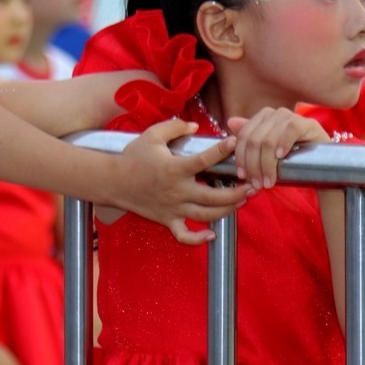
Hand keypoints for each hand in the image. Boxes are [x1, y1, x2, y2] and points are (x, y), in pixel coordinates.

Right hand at [115, 119, 245, 245]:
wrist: (112, 181)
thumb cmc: (133, 156)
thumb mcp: (152, 135)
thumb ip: (175, 127)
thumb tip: (195, 125)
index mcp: (175, 168)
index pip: (205, 160)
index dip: (222, 151)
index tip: (234, 143)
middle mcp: (177, 191)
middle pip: (214, 197)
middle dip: (237, 193)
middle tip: (252, 185)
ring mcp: (172, 208)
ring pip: (206, 215)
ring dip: (227, 211)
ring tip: (242, 202)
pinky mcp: (166, 220)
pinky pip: (184, 235)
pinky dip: (198, 239)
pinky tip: (211, 235)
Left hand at [227, 109, 330, 191]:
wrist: (323, 164)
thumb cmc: (292, 158)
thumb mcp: (267, 153)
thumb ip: (250, 138)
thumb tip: (230, 122)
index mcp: (263, 117)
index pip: (243, 136)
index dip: (240, 157)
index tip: (243, 177)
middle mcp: (275, 113)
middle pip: (254, 140)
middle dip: (253, 165)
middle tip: (257, 184)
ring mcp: (291, 116)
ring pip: (268, 140)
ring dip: (266, 164)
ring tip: (268, 182)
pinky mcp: (307, 123)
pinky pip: (290, 130)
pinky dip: (283, 145)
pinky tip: (281, 158)